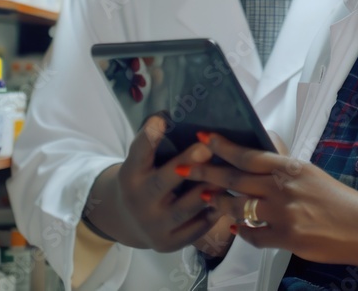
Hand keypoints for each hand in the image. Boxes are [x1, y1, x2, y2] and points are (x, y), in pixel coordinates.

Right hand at [86, 116, 216, 251]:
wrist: (128, 221)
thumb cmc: (144, 179)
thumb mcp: (141, 162)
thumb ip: (153, 144)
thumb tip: (172, 114)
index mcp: (130, 175)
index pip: (137, 153)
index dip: (148, 136)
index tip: (161, 118)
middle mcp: (138, 201)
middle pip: (164, 182)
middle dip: (187, 164)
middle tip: (208, 148)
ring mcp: (153, 225)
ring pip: (186, 207)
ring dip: (209, 189)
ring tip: (229, 174)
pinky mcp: (168, 243)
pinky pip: (196, 228)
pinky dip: (212, 213)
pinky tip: (227, 199)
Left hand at [188, 134, 357, 290]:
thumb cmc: (339, 200)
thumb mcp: (310, 175)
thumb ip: (282, 170)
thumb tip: (256, 160)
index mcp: (290, 167)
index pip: (248, 154)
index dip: (222, 146)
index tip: (202, 137)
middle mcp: (284, 188)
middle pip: (235, 179)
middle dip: (207, 173)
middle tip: (186, 169)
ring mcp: (283, 214)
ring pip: (239, 208)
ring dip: (219, 203)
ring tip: (207, 198)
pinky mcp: (286, 239)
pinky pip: (253, 235)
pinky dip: (242, 232)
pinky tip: (236, 229)